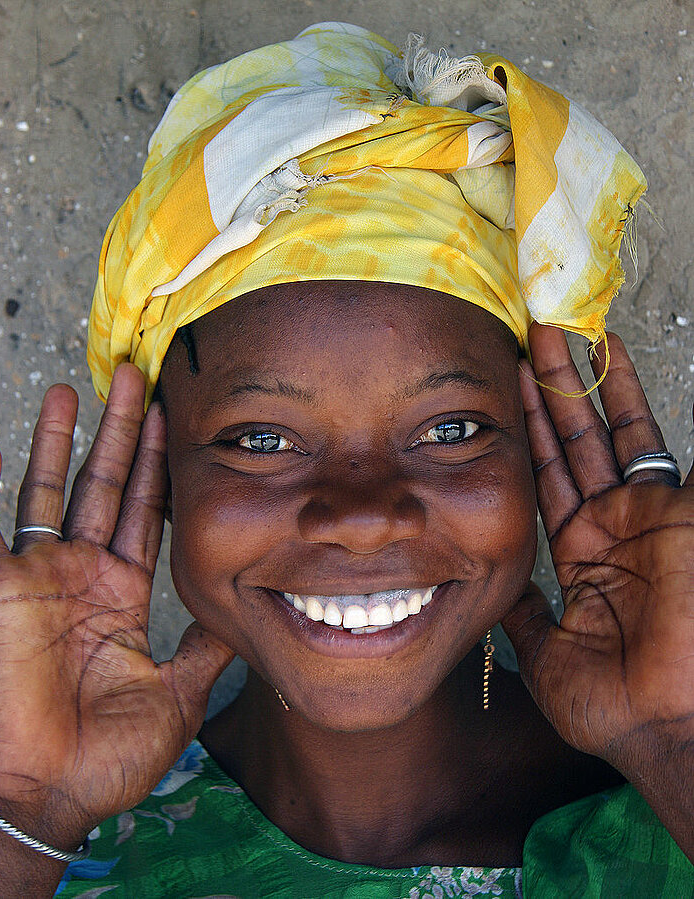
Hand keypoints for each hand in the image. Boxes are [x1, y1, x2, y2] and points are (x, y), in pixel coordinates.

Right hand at [0, 365, 233, 848]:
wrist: (50, 794)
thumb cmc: (108, 754)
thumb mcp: (179, 692)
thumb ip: (207, 646)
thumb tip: (245, 614)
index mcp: (122, 591)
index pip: (146, 511)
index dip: (156, 467)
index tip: (171, 420)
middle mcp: (82, 574)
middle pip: (105, 485)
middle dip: (119, 433)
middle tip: (134, 379)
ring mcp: (38, 577)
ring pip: (51, 491)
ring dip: (61, 443)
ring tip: (73, 391)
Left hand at [503, 324, 692, 851]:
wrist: (665, 724)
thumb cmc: (611, 702)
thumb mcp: (546, 652)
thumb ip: (524, 614)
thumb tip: (499, 593)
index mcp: (581, 549)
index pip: (548, 472)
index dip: (531, 429)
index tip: (511, 386)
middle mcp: (613, 522)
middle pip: (578, 439)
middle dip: (558, 388)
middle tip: (536, 335)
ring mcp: (647, 513)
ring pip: (614, 431)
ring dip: (594, 382)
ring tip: (573, 331)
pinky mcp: (677, 511)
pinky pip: (659, 449)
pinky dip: (642, 408)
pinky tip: (623, 363)